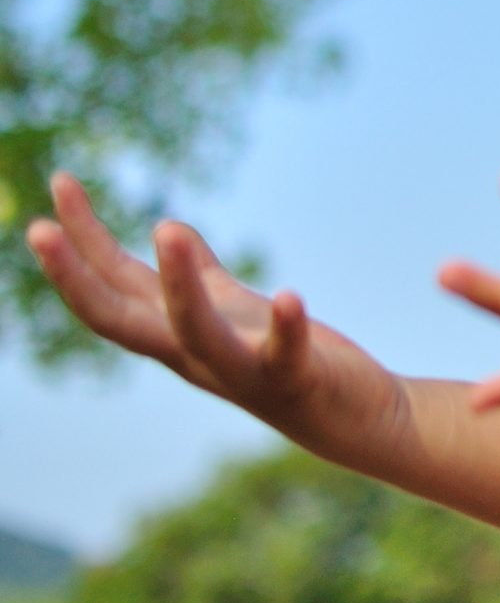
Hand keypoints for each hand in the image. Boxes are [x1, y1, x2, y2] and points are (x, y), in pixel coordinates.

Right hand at [25, 174, 408, 461]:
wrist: (358, 421)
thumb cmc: (292, 362)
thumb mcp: (238, 310)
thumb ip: (202, 274)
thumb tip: (167, 226)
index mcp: (180, 332)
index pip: (115, 284)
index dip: (82, 240)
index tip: (61, 181)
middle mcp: (197, 355)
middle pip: (120, 319)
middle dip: (76, 276)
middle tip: (37, 228)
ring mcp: (241, 372)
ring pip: (194, 333)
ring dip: (179, 284)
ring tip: (169, 228)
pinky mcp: (295, 380)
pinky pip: (284, 355)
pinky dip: (285, 327)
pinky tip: (291, 296)